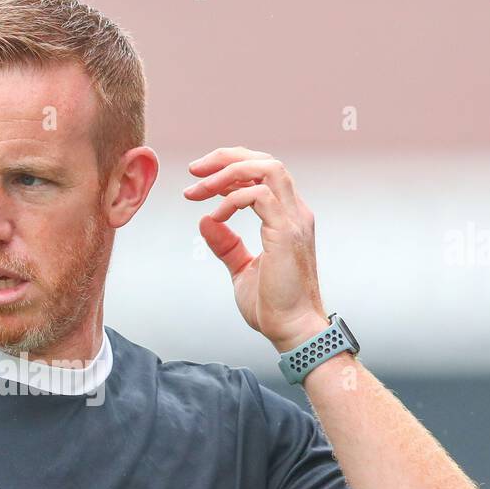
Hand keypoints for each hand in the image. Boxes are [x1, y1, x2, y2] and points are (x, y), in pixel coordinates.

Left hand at [184, 147, 329, 350]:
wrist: (292, 330)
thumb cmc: (273, 306)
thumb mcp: (242, 270)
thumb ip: (227, 246)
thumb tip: (206, 222)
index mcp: (287, 217)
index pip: (264, 172)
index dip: (230, 168)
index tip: (199, 180)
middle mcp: (295, 212)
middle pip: (265, 160)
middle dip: (226, 158)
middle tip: (194, 170)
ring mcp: (294, 220)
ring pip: (266, 168)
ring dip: (226, 173)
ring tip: (198, 189)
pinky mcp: (286, 232)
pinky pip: (258, 196)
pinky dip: (231, 200)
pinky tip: (216, 216)